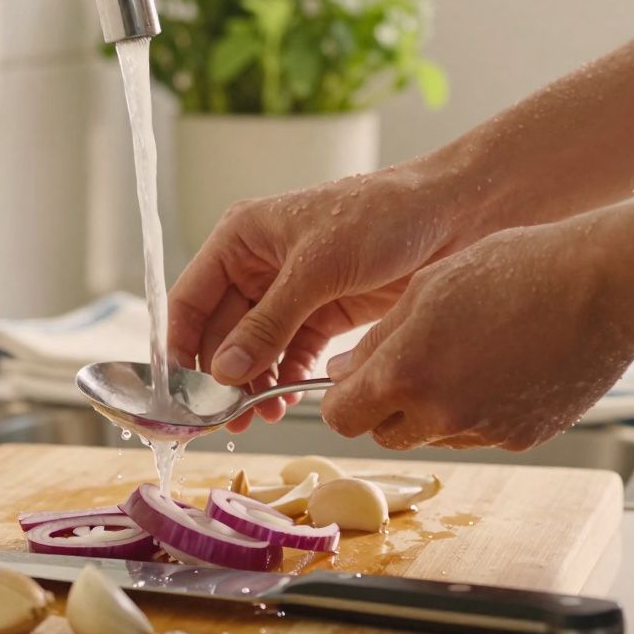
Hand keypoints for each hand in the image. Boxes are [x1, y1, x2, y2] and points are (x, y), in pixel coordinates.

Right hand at [168, 162, 469, 431]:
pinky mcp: (323, 313)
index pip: (191, 299)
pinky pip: (290, 352)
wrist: (453, 217)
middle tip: (226, 416)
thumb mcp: (317, 269)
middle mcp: (258, 265)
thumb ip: (268, 322)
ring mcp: (290, 291)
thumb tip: (224, 370)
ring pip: (254, 347)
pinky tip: (288, 398)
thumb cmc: (382, 217)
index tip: (181, 393)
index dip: (180, 346)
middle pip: (220, 330)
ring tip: (261, 414)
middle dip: (222, 375)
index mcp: (241, 238)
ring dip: (254, 382)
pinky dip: (286, 377)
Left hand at [321, 220, 633, 449]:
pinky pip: (478, 434)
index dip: (343, 399)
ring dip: (431, 409)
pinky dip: (476, 411)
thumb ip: (376, 341)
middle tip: (407, 366)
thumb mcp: (426, 289)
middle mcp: (440, 414)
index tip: (353, 381)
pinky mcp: (522, 439)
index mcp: (405, 374)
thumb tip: (339, 375)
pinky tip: (499, 368)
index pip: (342, 418)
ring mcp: (484, 432)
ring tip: (463, 356)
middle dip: (384, 408)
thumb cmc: (513, 269)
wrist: (602, 286)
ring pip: (432, 435)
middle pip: (383, 434)